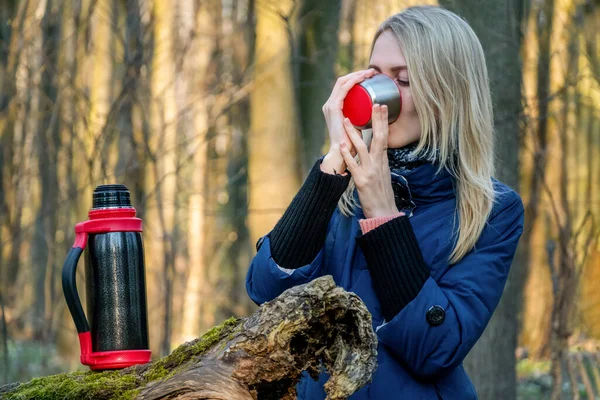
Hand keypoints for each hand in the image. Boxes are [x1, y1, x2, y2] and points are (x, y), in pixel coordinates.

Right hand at [321, 69, 376, 174]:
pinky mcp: (333, 108)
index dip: (356, 78)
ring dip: (356, 75)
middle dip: (357, 73)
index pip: (343, 86)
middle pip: (342, 81)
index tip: (369, 76)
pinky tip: (362, 78)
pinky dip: (353, 81)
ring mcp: (330, 105)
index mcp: (334, 107)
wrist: (342, 153)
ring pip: (342, 82)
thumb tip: (373, 112)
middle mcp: (329, 104)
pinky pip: (343, 89)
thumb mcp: (356, 125)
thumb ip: (360, 117)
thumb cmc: (351, 142)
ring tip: (369, 73)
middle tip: (372, 71)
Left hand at [339, 104, 398, 218]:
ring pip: (362, 149)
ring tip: (347, 120)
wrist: (383, 212)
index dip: (384, 121)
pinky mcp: (361, 181)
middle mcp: (378, 163)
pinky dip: (347, 155)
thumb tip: (378, 146)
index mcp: (383, 160)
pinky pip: (352, 166)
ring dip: (354, 134)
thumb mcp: (383, 172)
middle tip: (374, 104)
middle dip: (377, 120)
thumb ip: (379, 159)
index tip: (382, 106)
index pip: (384, 136)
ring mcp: (370, 171)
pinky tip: (341, 146)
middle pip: (379, 138)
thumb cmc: (382, 193)